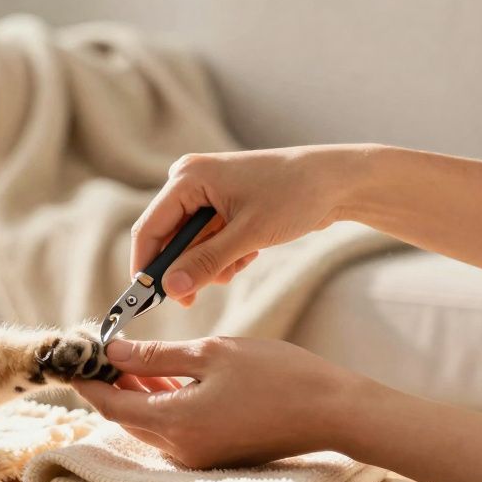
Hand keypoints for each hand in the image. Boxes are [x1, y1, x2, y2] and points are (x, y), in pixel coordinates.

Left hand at [71, 337, 368, 467]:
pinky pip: (173, 429)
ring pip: (150, 424)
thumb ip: (156, 357)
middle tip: (100, 349)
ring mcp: (198, 456)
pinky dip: (161, 403)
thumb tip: (112, 354)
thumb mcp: (210, 353)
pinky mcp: (215, 453)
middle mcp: (181, 450)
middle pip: (127, 418)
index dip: (89, 381)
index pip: (112, 406)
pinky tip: (162, 377)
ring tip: (128, 357)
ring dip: (136, 393)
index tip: (75, 356)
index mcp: (175, 425)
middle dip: (110, 385)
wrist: (333, 410)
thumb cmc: (277, 375)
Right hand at [132, 145, 371, 305]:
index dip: (146, 268)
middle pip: (168, 239)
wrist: (336, 181)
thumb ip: (206, 263)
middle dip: (186, 269)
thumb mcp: (248, 235)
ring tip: (240, 264)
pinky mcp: (221, 203)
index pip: (149, 230)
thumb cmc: (295, 196)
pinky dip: (224, 255)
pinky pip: (207, 240)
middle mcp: (190, 180)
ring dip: (211, 264)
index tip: (145, 303)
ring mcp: (206, 192)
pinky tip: (249, 254)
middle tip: (195, 299)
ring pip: (190, 244)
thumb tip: (170, 289)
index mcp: (188, 178)